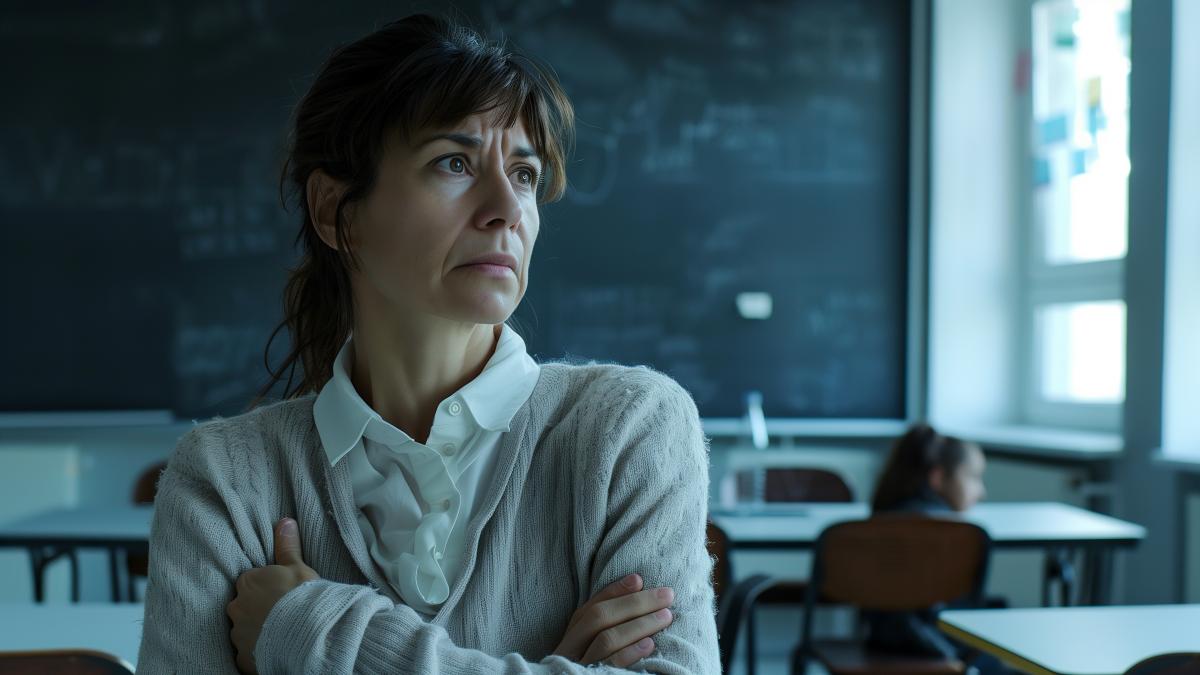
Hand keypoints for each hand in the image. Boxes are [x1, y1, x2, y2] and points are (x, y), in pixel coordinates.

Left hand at [226, 518, 320, 673]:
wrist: (307, 634)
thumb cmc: (303, 596)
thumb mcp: (299, 567)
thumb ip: (288, 547)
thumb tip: (284, 521)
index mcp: (248, 582)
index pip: (251, 581)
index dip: (266, 586)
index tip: (281, 592)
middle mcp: (237, 607)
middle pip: (244, 605)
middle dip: (258, 609)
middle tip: (282, 612)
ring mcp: (238, 634)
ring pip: (245, 629)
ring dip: (258, 630)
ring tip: (281, 633)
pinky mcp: (243, 657)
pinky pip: (249, 652)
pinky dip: (259, 651)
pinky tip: (275, 649)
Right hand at [553, 574, 675, 667]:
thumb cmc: (594, 672)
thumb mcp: (592, 651)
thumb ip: (607, 630)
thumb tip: (637, 590)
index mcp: (569, 640)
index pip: (589, 609)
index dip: (614, 591)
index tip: (639, 578)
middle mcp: (569, 652)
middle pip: (599, 618)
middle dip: (635, 603)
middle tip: (667, 595)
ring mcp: (579, 668)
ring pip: (606, 639)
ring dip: (639, 624)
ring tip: (666, 616)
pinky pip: (609, 666)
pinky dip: (630, 652)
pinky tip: (650, 644)